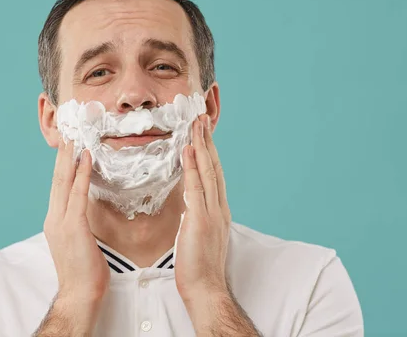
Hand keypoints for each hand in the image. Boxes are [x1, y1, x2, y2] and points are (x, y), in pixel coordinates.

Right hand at [43, 140, 109, 306]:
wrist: (79, 294)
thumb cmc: (84, 271)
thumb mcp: (78, 241)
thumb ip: (78, 222)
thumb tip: (87, 209)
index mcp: (54, 221)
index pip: (57, 187)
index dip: (61, 166)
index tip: (67, 148)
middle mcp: (53, 218)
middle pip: (56, 180)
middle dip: (62, 156)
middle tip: (68, 134)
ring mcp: (60, 221)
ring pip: (63, 182)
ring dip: (70, 158)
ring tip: (75, 139)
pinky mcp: (73, 226)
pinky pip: (78, 194)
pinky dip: (82, 174)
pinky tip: (86, 158)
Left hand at [174, 114, 231, 303]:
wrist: (206, 288)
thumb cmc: (199, 266)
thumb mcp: (199, 234)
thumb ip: (196, 215)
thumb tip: (188, 203)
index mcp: (217, 211)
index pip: (214, 175)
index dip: (209, 152)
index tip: (203, 134)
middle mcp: (218, 207)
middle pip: (214, 167)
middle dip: (208, 141)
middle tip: (201, 118)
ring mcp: (211, 212)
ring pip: (209, 171)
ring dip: (203, 145)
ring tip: (197, 124)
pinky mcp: (201, 219)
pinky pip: (196, 186)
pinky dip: (194, 166)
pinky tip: (189, 149)